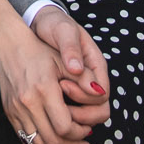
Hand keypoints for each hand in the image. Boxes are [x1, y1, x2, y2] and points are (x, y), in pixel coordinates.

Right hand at [0, 20, 89, 143]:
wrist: (7, 43)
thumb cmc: (39, 50)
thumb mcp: (63, 59)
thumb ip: (84, 77)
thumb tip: (101, 93)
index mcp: (43, 89)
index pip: (64, 127)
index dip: (80, 133)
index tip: (88, 128)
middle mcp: (27, 103)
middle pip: (52, 140)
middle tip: (84, 142)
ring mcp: (16, 110)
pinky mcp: (9, 113)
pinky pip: (25, 140)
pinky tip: (54, 143)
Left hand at [31, 6, 109, 126]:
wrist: (41, 24)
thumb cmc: (54, 25)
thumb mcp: (62, 30)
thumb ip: (70, 48)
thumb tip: (77, 70)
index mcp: (96, 65)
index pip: (102, 94)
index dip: (84, 96)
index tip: (62, 85)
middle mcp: (93, 80)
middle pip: (100, 111)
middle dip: (81, 114)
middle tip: (57, 105)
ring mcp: (82, 89)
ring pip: (88, 118)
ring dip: (72, 119)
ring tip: (51, 109)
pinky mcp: (70, 95)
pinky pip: (73, 116)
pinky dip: (62, 119)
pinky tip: (46, 113)